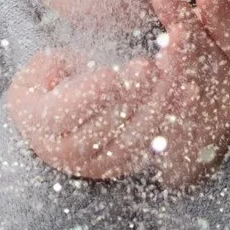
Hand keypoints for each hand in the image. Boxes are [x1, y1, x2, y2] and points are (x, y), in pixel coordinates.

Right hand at [7, 0, 229, 189]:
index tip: (111, 73)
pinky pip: (156, 139)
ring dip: (159, 103)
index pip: (70, 112)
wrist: (55, 125)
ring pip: (137, 136)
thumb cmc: (47, 87)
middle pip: (108, 126)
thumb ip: (51, 68)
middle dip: (132, 94)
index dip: (93, 94)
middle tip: (148, 67)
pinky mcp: (130, 162)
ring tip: (172, 70)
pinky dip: (175, 115)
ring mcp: (104, 163)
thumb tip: (68, 66)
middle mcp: (72, 153)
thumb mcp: (40, 71)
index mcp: (43, 126)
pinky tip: (190, 90)